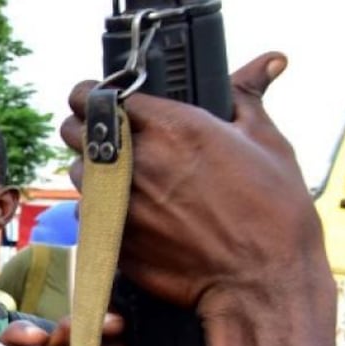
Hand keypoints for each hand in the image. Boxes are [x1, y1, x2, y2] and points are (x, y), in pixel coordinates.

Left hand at [59, 52, 322, 314]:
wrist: (262, 281)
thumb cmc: (273, 212)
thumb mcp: (266, 142)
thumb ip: (245, 97)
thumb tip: (261, 64)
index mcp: (169, 127)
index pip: (97, 95)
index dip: (92, 94)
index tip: (97, 99)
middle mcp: (134, 160)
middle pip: (72, 130)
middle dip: (81, 127)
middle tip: (100, 135)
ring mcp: (117, 201)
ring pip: (78, 173)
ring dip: (93, 172)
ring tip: (125, 180)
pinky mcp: (112, 236)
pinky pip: (88, 214)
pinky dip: (101, 211)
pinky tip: (131, 215)